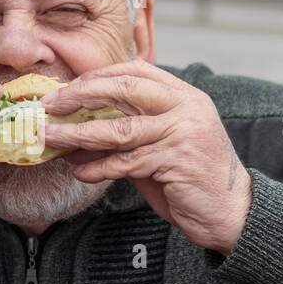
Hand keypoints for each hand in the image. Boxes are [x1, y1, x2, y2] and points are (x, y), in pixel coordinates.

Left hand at [41, 60, 251, 255]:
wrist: (232, 213)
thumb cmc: (192, 179)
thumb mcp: (163, 145)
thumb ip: (131, 130)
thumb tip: (79, 128)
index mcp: (185, 95)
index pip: (137, 70)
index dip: (98, 76)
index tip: (67, 87)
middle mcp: (187, 107)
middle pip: (125, 88)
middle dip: (81, 96)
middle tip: (50, 106)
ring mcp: (183, 133)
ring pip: (120, 128)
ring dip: (79, 133)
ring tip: (51, 137)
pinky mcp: (176, 161)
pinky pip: (126, 162)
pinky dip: (98, 167)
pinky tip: (79, 171)